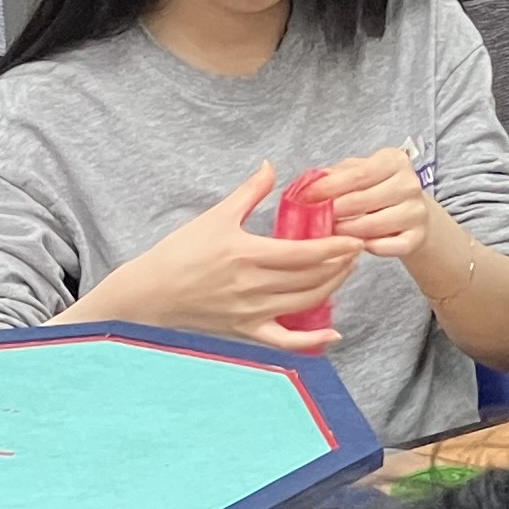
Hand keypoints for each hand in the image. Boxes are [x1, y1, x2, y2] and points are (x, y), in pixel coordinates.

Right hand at [79, 162, 362, 351]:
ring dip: (333, 288)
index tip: (354, 239)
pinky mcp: (246, 331)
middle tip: (356, 250)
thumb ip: (248, 192)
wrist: (152, 292)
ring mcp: (252, 312)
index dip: (334, 247)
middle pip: (311, 278)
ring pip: (306, 303)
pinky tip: (334, 334)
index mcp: (248, 253)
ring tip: (345, 272)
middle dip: (339, 265)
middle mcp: (254, 286)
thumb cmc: (180, 252)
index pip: (303, 253)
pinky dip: (312, 342)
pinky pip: (285, 342)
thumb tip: (270, 166)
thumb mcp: (215, 216)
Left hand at [302, 145, 439, 259]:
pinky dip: (372, 248)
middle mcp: (409, 183)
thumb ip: (335, 176)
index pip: (358, 174)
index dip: (329, 187)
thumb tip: (308, 186)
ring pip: (374, 225)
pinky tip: (357, 245)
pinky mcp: (418, 237)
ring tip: (330, 233)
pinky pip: (392, 247)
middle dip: (334, 212)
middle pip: (363, 200)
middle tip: (313, 220)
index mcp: (394, 160)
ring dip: (347, 232)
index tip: (305, 197)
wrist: (409, 212)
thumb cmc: (377, 189)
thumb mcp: (357, 174)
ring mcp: (417, 211)